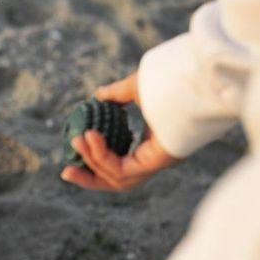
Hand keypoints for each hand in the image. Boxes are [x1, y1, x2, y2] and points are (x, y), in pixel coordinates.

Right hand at [61, 73, 178, 190]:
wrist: (194, 78)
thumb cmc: (171, 81)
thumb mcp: (135, 88)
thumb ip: (116, 95)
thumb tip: (97, 96)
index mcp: (154, 146)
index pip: (124, 164)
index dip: (98, 161)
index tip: (77, 150)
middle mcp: (157, 159)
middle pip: (118, 181)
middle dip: (90, 178)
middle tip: (66, 171)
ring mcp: (158, 163)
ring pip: (118, 178)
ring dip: (93, 163)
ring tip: (77, 141)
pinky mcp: (157, 162)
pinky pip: (123, 169)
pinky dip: (102, 156)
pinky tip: (90, 138)